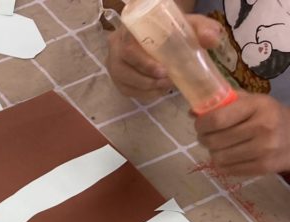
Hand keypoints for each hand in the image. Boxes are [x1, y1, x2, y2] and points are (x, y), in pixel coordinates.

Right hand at [106, 14, 220, 99]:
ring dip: (146, 88)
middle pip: (122, 69)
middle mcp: (116, 47)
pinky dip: (144, 94)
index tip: (163, 70)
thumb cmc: (172, 28)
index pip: (127, 48)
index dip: (143, 63)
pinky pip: (127, 90)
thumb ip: (201, 28)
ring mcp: (115, 64)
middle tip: (168, 81)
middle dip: (146, 80)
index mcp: (129, 30)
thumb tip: (210, 39)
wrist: (162, 32)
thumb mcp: (188, 23)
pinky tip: (158, 90)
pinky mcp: (118, 78)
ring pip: (124, 82)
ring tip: (166, 86)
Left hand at [196, 92, 289, 175]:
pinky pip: (227, 170)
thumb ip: (223, 103)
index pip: (216, 120)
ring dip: (213, 152)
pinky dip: (223, 164)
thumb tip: (192, 112)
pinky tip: (231, 156)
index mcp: (258, 106)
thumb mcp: (252, 102)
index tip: (200, 124)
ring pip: (218, 157)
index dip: (201, 124)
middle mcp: (263, 127)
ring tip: (220, 146)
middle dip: (205, 138)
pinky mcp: (263, 167)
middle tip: (209, 136)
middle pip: (213, 141)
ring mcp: (264, 150)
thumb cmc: (269, 116)